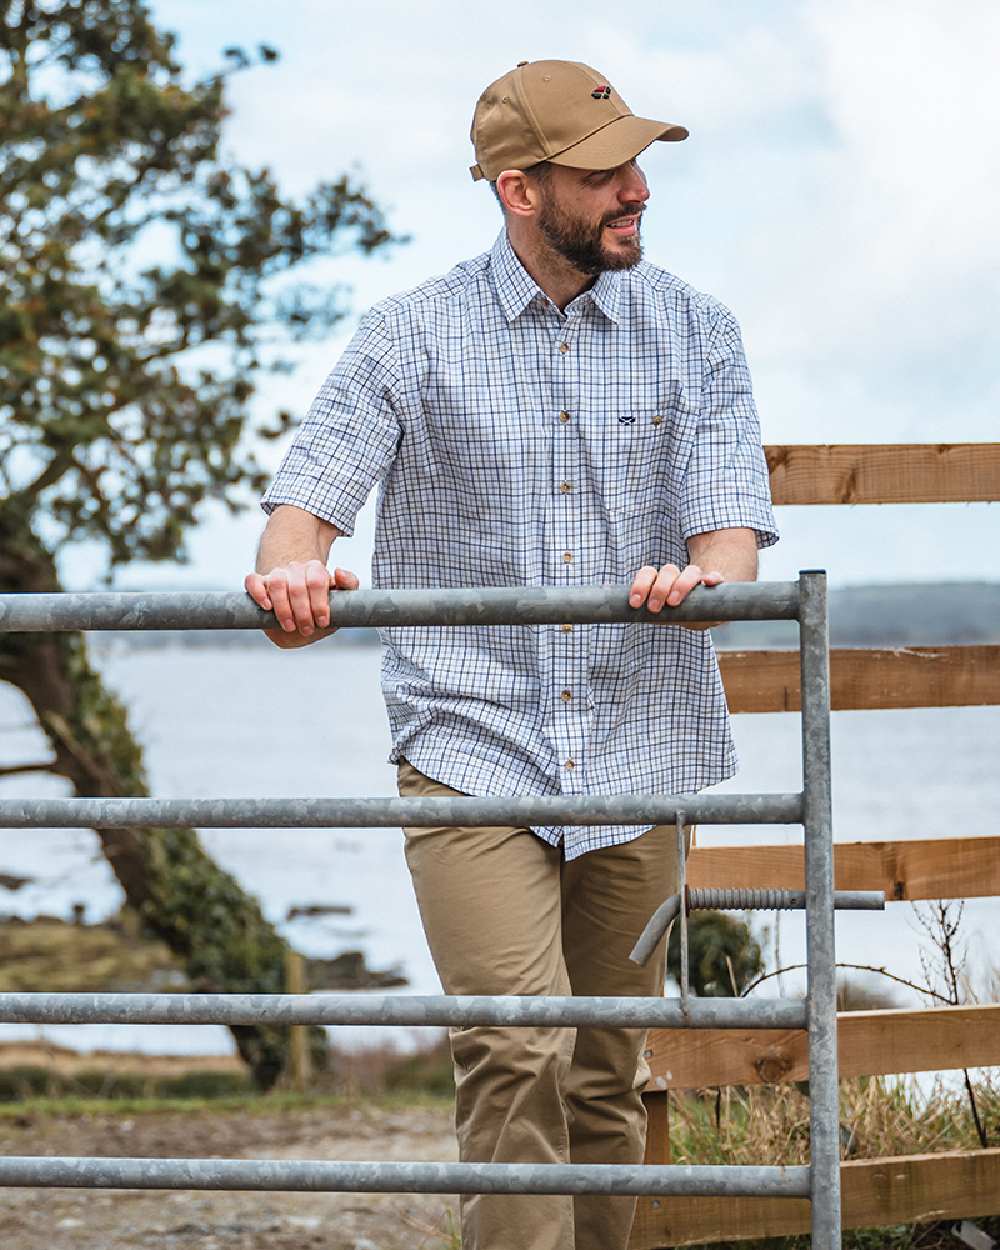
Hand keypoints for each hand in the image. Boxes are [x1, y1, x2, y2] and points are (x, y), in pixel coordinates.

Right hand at [244, 561, 358, 642]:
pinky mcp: (260, 582)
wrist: (301, 610)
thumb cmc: (321, 604)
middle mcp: (295, 569)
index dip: (320, 604)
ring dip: (283, 608)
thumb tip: (338, 572)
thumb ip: (349, 584)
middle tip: (307, 629)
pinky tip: (267, 607)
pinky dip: (258, 593)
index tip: (322, 622)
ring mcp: (277, 575)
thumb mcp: (341, 597)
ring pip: (276, 583)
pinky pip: (253, 581)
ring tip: (289, 625)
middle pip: (297, 586)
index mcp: (316, 570)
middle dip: (303, 612)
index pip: (317, 581)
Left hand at [628, 563, 723, 628]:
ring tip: (674, 602)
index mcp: (662, 582)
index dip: (640, 585)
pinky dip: (712, 577)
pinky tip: (709, 583)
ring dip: (681, 585)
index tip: (635, 603)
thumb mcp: (663, 617)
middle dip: (659, 589)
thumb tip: (636, 616)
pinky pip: (715, 577)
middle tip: (654, 608)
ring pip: (691, 571)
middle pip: (669, 571)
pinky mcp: (715, 585)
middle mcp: (678, 577)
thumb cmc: (678, 615)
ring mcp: (697, 580)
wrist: (703, 616)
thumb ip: (651, 616)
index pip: (649, 573)